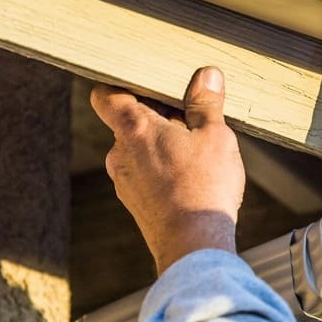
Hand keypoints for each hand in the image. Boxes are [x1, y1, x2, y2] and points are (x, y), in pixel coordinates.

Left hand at [91, 67, 244, 273]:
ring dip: (162, 143)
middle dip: (157, 115)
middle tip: (190, 116)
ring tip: (196, 148)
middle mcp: (119, 153)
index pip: (106, 95)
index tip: (144, 82)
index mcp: (133, 129)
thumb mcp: (215, 135)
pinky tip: (191, 176)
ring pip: (138, 149)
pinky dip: (162, 168)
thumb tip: (207, 75)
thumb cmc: (203, 188)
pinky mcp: (135, 202)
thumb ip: (206, 103)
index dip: (120, 84)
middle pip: (129, 121)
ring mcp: (124, 180)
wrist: (193, 246)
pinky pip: (144, 173)